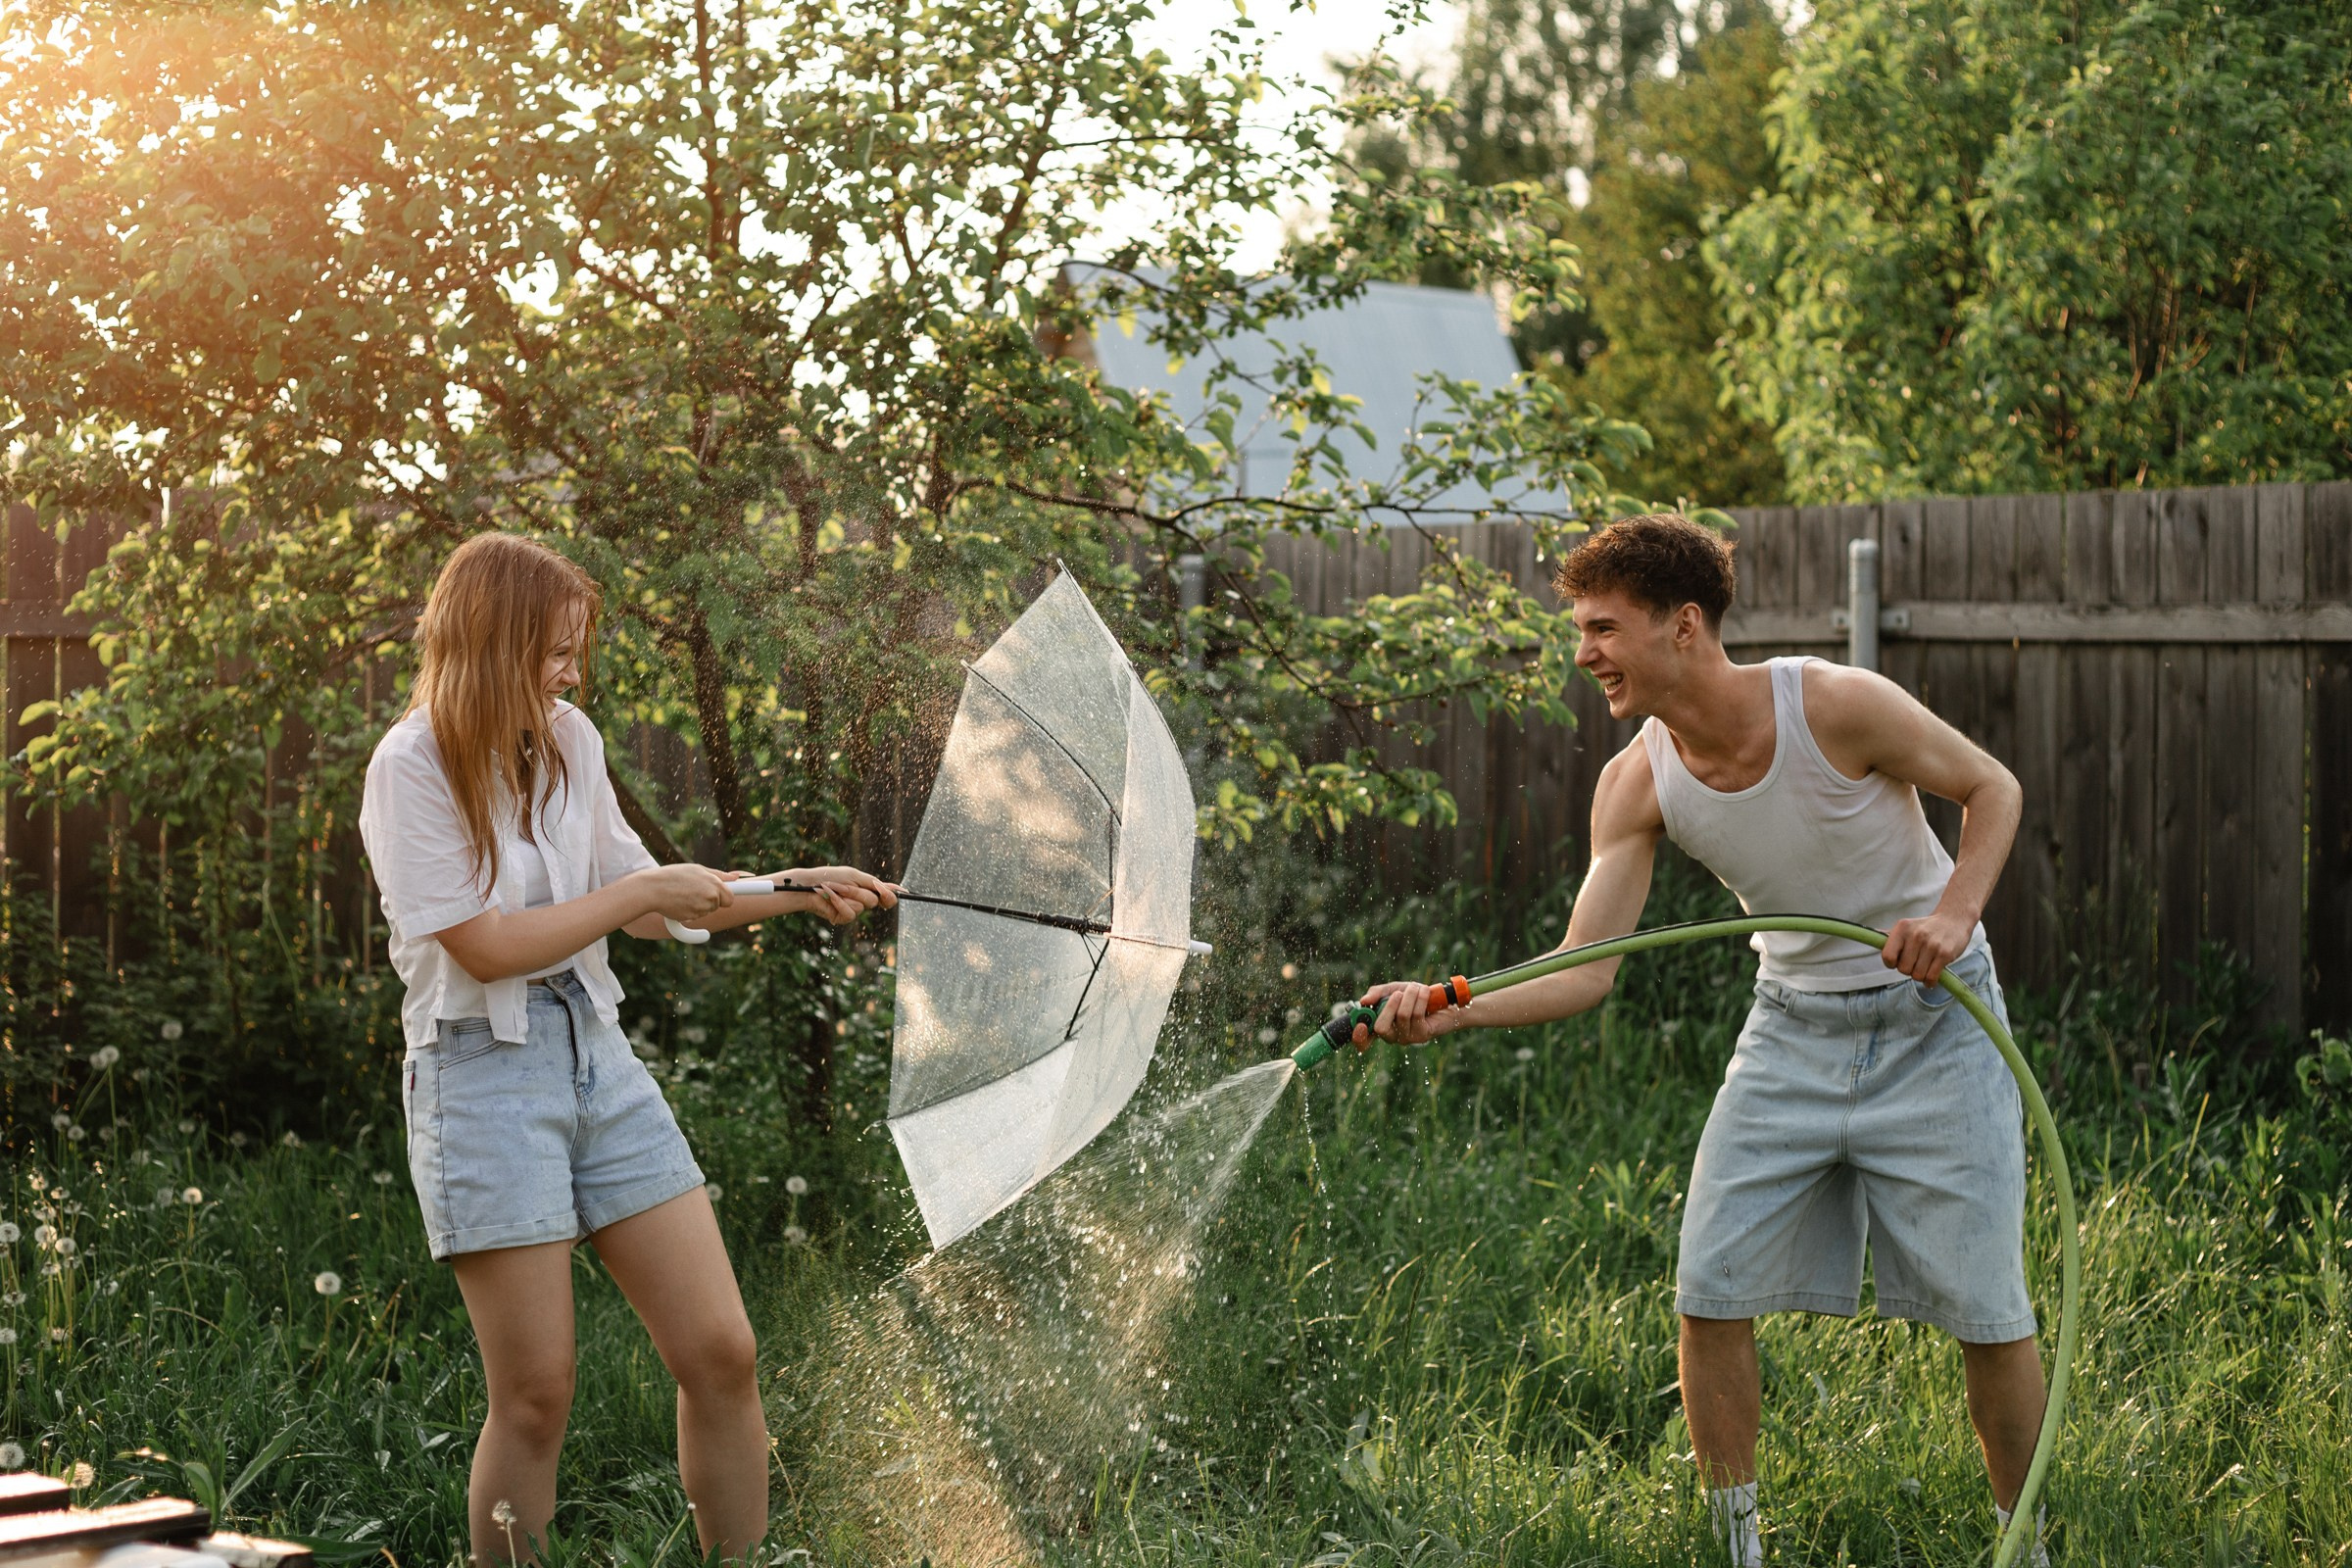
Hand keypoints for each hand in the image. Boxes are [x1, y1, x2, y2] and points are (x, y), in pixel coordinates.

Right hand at [636, 863, 735, 923]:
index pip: (731, 898)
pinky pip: (695, 917)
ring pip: (706, 911)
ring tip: (683, 894)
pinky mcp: (691, 917)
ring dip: (698, 906)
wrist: (652, 888)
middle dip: (710, 901)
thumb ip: (718, 875)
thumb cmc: (673, 876)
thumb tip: (737, 877)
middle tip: (695, 892)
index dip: (725, 898)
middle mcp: (710, 896)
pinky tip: (678, 902)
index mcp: (714, 882)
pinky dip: (689, 912)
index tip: (723, 898)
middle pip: (718, 905)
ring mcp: (701, 908)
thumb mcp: (697, 869)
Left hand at [780, 865, 899, 925]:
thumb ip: (874, 883)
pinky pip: (850, 913)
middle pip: (874, 901)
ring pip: (862, 907)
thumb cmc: (830, 877)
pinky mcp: (843, 918)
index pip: (886, 897)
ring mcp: (853, 910)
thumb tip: (895, 888)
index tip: (899, 892)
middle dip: (859, 892)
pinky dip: (839, 902)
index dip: (891, 895)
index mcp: (867, 889)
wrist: (810, 885)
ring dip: (846, 895)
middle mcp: (862, 901)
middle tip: (844, 885)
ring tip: (832, 889)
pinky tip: (829, 897)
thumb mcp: (854, 876)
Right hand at [1359, 980, 1457, 1046]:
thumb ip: (1377, 994)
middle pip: (1380, 1028)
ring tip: (1415, 988)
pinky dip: (1420, 998)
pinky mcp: (1422, 1035)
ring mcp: (1407, 1037)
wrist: (1442, 1000)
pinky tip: (1424, 991)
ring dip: (1409, 996)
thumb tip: (1363, 1001)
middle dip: (1389, 1006)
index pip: (1363, 1041)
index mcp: (1381, 1025)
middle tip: (1398, 994)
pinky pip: (1417, 1015)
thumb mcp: (1393, 989)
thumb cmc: (1414, 996)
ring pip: (1402, 1016)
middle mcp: (1392, 1035)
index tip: (1360, 1026)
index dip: (1359, 1037)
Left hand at [1880, 909, 1973, 982]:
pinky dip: (1930, 982)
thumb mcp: (1906, 926)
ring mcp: (1931, 945)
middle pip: (1903, 970)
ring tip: (1925, 967)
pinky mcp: (1945, 954)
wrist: (1954, 920)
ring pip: (1917, 976)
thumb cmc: (1926, 928)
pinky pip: (1931, 978)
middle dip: (1909, 970)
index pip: (1887, 957)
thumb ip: (1889, 935)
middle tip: (1916, 963)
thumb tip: (1871, 935)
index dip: (1892, 964)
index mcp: (1902, 929)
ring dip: (1920, 976)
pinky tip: (1932, 976)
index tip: (1899, 961)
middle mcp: (1916, 935)